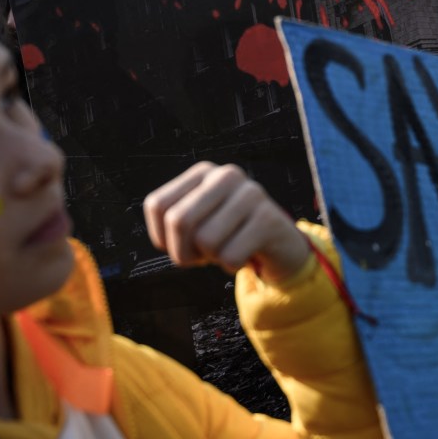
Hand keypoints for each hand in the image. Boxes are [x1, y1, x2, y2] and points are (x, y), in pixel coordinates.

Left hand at [143, 162, 309, 284]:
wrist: (279, 243)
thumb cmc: (229, 234)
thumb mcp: (198, 222)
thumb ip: (174, 223)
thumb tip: (165, 240)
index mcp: (203, 172)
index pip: (158, 205)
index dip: (161, 237)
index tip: (181, 244)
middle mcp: (225, 175)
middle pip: (178, 221)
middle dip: (182, 252)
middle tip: (199, 257)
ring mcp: (250, 194)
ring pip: (206, 241)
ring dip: (212, 258)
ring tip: (226, 250)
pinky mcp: (269, 219)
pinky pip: (230, 256)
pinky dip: (231, 266)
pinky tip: (244, 254)